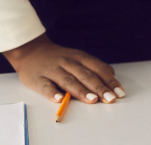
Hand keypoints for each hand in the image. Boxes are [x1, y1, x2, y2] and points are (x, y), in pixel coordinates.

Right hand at [3, 34, 124, 103]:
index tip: (119, 92)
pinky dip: (52, 93)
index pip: (98, 68)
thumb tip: (112, 76)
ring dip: (81, 91)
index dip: (109, 80)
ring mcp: (53, 70)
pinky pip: (46, 86)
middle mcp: (68, 62)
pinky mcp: (38, 78)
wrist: (30, 51)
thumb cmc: (59, 58)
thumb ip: (94, 67)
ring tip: (92, 100)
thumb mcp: (78, 57)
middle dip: (99, 87)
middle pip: (86, 75)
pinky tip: (59, 100)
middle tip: (110, 98)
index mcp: (80, 57)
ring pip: (68, 80)